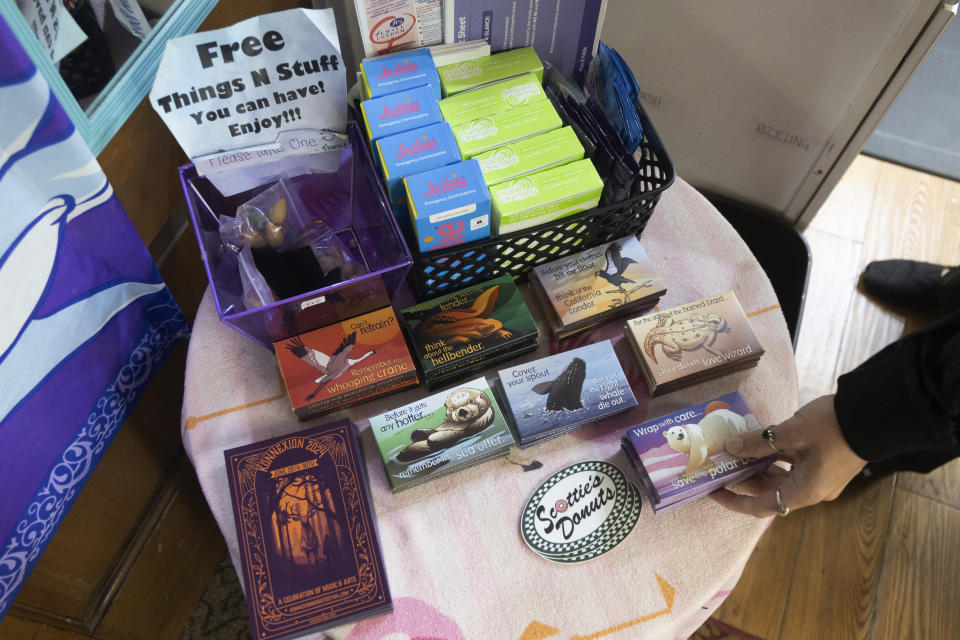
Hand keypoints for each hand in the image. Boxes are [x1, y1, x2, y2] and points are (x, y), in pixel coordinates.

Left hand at [710, 395, 867, 516]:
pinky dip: (773, 455)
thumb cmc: (834, 427)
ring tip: (734, 449)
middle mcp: (811, 490)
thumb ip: (758, 442)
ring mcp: (818, 476)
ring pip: (779, 475)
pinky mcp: (822, 462)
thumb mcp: (791, 432)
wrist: (876, 414)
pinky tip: (757, 440)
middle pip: (768, 490)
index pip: (760, 506)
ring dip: (757, 464)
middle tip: (719, 462)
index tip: (712, 490)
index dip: (734, 501)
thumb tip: (730, 447)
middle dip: (743, 478)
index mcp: (804, 491)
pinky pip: (791, 463)